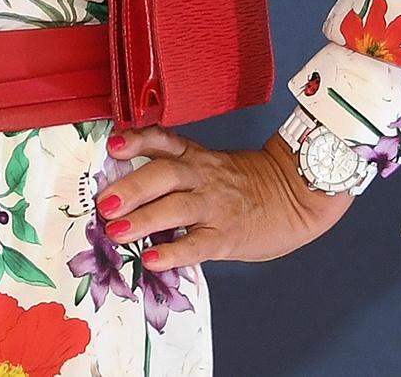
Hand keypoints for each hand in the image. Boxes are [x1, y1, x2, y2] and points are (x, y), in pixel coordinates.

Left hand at [95, 127, 354, 270]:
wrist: (297, 195)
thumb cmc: (247, 183)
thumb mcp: (211, 165)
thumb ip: (175, 169)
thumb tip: (126, 184)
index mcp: (196, 157)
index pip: (164, 142)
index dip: (138, 140)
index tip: (114, 145)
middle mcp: (202, 177)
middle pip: (164, 174)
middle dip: (131, 186)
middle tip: (104, 202)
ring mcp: (214, 206)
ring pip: (176, 207)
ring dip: (143, 218)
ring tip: (116, 231)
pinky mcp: (226, 236)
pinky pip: (197, 244)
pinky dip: (173, 252)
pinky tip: (152, 260)